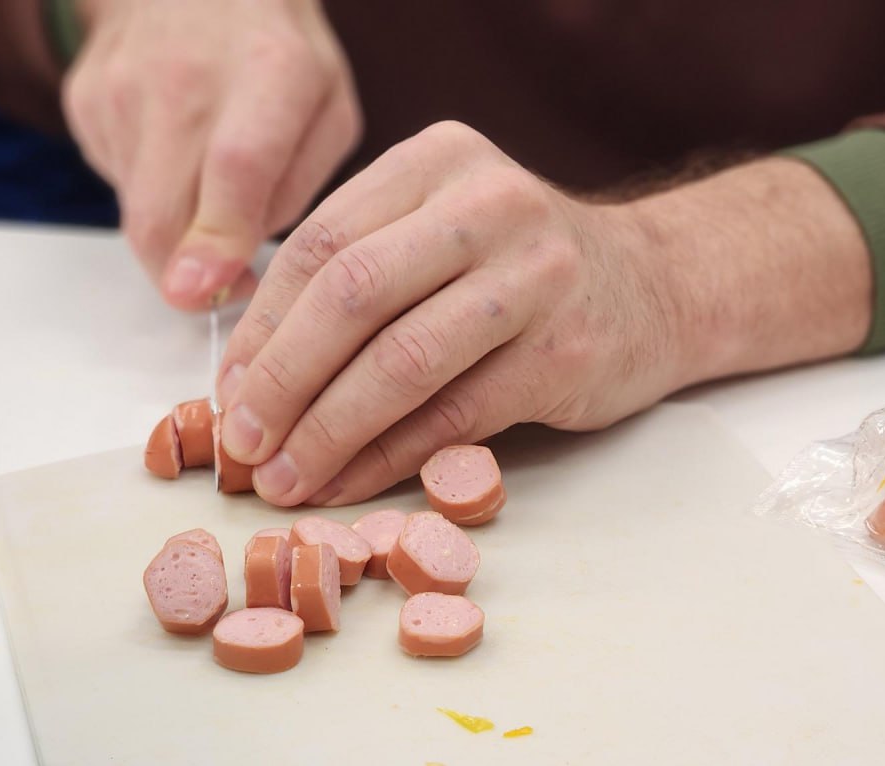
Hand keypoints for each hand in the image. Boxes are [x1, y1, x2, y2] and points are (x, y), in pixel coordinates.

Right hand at [62, 0, 360, 308]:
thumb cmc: (280, 56)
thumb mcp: (330, 111)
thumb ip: (301, 190)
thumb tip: (240, 263)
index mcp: (272, 72)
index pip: (236, 166)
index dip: (217, 239)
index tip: (204, 292)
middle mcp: (189, 75)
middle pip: (164, 209)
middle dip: (183, 275)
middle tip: (218, 291)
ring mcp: (125, 84)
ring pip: (137, 210)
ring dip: (175, 231)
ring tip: (209, 186)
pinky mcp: (86, 99)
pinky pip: (118, 183)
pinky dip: (152, 191)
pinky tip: (176, 151)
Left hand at [214, 121, 693, 506]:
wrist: (658, 288)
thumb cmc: (524, 272)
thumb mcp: (443, 235)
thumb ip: (361, 279)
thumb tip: (252, 380)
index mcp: (438, 161)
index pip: (322, 243)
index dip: (262, 328)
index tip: (226, 395)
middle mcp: (488, 204)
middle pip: (352, 296)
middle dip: (281, 382)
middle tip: (241, 447)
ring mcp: (535, 277)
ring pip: (401, 363)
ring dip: (328, 433)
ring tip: (285, 481)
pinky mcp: (563, 353)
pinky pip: (453, 416)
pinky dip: (390, 458)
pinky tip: (350, 484)